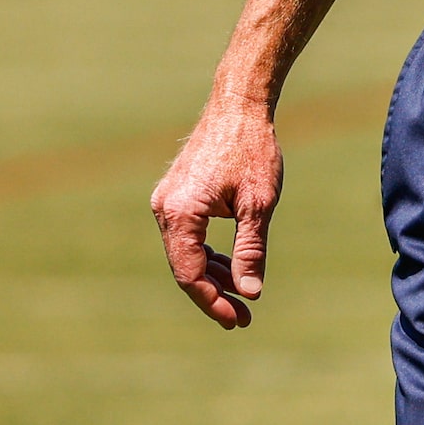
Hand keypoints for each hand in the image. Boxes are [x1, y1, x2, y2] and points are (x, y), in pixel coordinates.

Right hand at [150, 100, 282, 329]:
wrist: (239, 106)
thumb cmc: (253, 149)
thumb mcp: (259, 203)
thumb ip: (251, 249)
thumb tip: (249, 292)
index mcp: (179, 214)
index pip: (189, 273)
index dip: (212, 300)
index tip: (236, 318)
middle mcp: (165, 210)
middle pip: (185, 267)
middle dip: (214, 294)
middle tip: (241, 318)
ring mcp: (168, 204)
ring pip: (187, 254)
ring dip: (213, 276)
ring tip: (242, 299)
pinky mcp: (177, 198)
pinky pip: (189, 237)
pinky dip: (209, 254)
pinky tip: (232, 271)